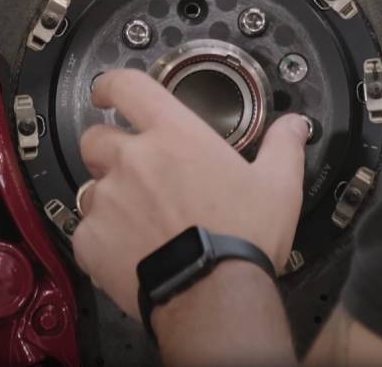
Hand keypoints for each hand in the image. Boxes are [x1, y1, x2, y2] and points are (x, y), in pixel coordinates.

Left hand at [71, 69, 309, 318]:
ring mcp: (107, 200)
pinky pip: (87, 232)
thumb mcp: (278, 185)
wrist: (213, 296)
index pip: (126, 86)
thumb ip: (283, 147)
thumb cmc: (244, 237)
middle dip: (109, 149)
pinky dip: (103, 239)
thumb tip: (294, 126)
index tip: (107, 93)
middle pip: (96, 138)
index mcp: (173, 136)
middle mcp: (133, 160)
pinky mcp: (91, 240)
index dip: (110, 85)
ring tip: (139, 221)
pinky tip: (130, 252)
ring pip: (92, 187)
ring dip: (109, 197)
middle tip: (134, 171)